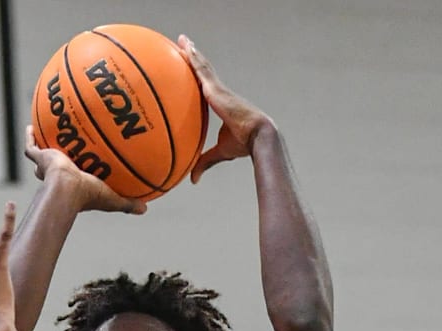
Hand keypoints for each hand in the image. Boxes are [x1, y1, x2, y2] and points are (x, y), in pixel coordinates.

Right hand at [24, 125, 146, 213]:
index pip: (73, 180)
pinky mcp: (40, 157)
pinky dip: (30, 137)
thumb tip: (145, 209)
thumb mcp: (111, 198)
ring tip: (45, 134)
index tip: (81, 170)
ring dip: (43, 147)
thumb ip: (126, 202)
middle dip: (55, 161)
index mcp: (72, 186)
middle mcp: (57, 176)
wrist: (66, 189)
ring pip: (42, 156)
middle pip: (54, 169)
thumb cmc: (87, 195)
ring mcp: (47, 166)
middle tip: (61, 151)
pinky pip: (31, 146)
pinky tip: (31, 126)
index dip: (76, 175)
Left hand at [177, 34, 276, 182]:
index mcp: (222, 105)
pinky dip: (192, 57)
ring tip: (182, 40)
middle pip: (205, 72)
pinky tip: (184, 47)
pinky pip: (200, 69)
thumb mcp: (219, 152)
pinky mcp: (215, 88)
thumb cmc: (243, 145)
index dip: (202, 79)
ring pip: (202, 66)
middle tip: (185, 46)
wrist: (259, 136)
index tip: (194, 71)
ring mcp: (218, 89)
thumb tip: (192, 179)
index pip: (209, 89)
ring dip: (192, 52)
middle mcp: (220, 93)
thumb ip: (203, 162)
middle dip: (196, 59)